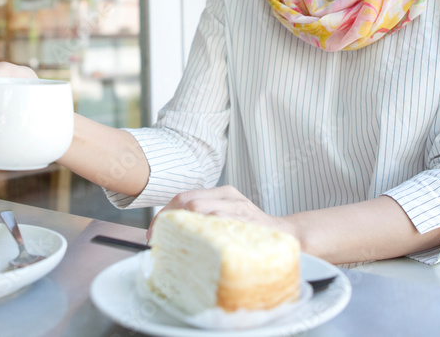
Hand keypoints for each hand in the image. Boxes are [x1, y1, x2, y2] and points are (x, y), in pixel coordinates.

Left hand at [147, 186, 298, 241]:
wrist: (285, 235)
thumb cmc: (250, 231)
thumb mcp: (227, 217)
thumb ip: (205, 219)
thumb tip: (170, 234)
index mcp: (222, 193)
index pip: (184, 196)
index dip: (164, 213)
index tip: (153, 233)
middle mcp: (229, 196)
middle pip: (189, 202)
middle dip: (168, 221)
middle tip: (159, 241)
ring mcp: (239, 208)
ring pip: (201, 210)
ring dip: (182, 227)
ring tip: (172, 244)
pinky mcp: (247, 222)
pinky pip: (219, 224)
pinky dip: (203, 232)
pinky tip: (196, 246)